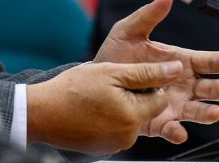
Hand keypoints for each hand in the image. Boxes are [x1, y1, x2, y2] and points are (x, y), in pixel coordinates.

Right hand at [25, 60, 181, 153]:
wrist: (42, 113)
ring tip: (95, 98)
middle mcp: (129, 136)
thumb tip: (176, 69)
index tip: (124, 78)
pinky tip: (90, 110)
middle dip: (132, 97)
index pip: (160, 98)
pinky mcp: (103, 148)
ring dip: (119, 108)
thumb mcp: (111, 72)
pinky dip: (107, 119)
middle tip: (107, 86)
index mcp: (134, 115)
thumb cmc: (73, 89)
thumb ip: (146, 73)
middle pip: (145, 111)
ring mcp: (115, 144)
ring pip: (129, 120)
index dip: (145, 84)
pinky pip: (115, 130)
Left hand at [94, 0, 218, 143]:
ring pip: (197, 111)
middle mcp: (181, 85)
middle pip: (207, 88)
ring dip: (207, 113)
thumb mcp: (129, 31)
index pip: (204, 61)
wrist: (96, 80)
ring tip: (213, 112)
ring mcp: (172, 104)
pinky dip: (178, 133)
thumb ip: (148, 16)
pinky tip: (179, 131)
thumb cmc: (116, 54)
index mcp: (178, 62)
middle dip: (218, 88)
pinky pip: (172, 130)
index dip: (217, 60)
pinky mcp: (159, 121)